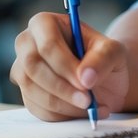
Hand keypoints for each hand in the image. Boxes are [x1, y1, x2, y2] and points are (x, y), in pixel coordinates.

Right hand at [10, 11, 130, 121]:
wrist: (103, 78)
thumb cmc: (105, 58)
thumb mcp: (114, 51)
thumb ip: (104, 58)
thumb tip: (86, 77)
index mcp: (45, 23)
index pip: (47, 44)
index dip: (65, 66)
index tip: (86, 83)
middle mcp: (27, 44)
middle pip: (32, 67)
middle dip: (62, 88)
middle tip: (87, 100)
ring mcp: (23, 69)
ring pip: (31, 90)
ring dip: (63, 104)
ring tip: (91, 107)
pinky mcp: (26, 93)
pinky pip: (36, 108)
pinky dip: (60, 114)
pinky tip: (81, 111)